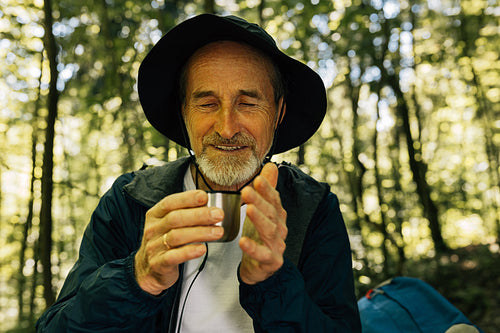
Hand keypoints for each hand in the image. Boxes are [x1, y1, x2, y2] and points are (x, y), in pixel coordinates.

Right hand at [134, 190, 223, 294]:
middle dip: (200, 215)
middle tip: (218, 214)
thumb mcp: (168, 225)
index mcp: (155, 215)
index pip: (170, 202)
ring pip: (177, 236)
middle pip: (175, 218)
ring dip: (200, 232)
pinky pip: (174, 256)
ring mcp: (154, 247)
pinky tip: (202, 248)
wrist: (148, 270)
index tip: (204, 197)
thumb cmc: (164, 243)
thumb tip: (210, 206)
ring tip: (218, 232)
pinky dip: (189, 252)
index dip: (187, 199)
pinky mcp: (158, 264)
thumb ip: (185, 214)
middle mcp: (153, 229)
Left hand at [239, 163, 287, 284]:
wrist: (260, 268)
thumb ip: (268, 189)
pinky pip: (263, 254)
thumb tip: (271, 165)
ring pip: (269, 231)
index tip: (257, 178)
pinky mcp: (271, 261)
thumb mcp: (263, 211)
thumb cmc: (260, 236)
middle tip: (247, 190)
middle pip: (271, 213)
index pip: (274, 199)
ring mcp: (277, 245)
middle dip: (260, 201)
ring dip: (259, 219)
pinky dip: (253, 248)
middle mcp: (280, 229)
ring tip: (248, 209)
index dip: (267, 189)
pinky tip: (243, 241)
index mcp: (278, 216)